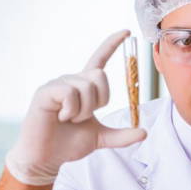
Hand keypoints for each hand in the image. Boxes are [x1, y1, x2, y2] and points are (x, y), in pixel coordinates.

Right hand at [6, 30, 146, 185]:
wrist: (47, 157)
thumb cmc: (69, 144)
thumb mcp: (101, 138)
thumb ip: (122, 135)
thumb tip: (144, 133)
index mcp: (84, 87)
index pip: (100, 61)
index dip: (112, 45)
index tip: (127, 32)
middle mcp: (72, 80)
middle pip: (100, 76)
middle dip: (98, 102)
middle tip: (82, 117)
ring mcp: (58, 84)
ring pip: (87, 87)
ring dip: (83, 111)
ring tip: (69, 119)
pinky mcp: (46, 91)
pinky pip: (70, 93)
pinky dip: (71, 110)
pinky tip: (60, 117)